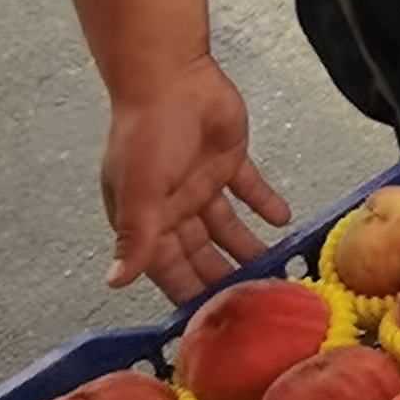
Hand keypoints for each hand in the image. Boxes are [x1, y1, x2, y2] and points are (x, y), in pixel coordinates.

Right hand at [101, 56, 287, 302]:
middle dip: (221, 277)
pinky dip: (266, 204)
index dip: (185, 291)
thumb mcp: (140, 191)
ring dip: (248, 247)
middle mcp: (174, 206)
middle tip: (252, 305)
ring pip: (228, 227)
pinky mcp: (229, 160)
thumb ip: (135, 237)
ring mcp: (203, 183)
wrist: (170, 77)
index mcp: (147, 218)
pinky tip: (285, 222)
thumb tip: (114, 283)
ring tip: (275, 272)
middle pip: (201, 252)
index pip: (167, 267)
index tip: (207, 322)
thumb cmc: (147, 134)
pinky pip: (251, 190)